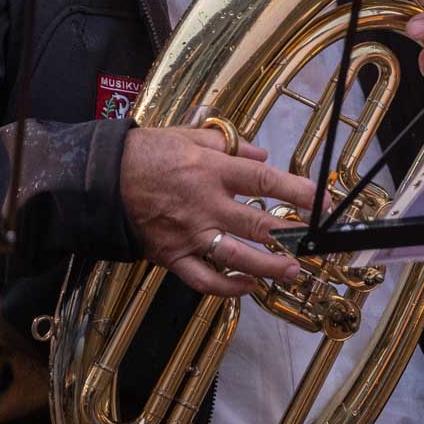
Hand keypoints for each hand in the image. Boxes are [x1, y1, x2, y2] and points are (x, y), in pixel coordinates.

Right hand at [120, 126, 315, 296]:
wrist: (102, 178)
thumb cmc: (147, 152)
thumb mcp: (190, 135)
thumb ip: (229, 144)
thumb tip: (262, 155)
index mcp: (212, 169)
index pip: (265, 182)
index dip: (297, 192)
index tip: (321, 202)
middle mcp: (206, 204)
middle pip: (259, 224)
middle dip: (291, 235)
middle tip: (315, 243)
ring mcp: (190, 234)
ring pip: (237, 257)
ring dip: (269, 267)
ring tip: (293, 272)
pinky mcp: (172, 256)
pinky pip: (204, 279)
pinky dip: (229, 287)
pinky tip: (248, 286)